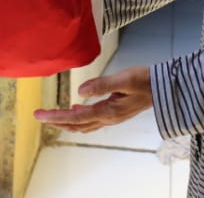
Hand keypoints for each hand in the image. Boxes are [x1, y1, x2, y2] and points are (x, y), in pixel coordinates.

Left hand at [33, 66, 152, 132]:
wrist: (165, 88)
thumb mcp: (124, 79)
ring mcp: (112, 117)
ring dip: (66, 122)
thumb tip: (79, 91)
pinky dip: (79, 118)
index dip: (55, 116)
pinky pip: (91, 120)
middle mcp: (108, 118)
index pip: (75, 118)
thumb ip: (102, 84)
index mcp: (108, 112)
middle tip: (38, 115)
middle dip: (56, 120)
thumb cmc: (146, 80)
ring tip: (51, 116)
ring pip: (83, 125)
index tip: (38, 115)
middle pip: (76, 125)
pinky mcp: (115, 113)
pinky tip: (75, 109)